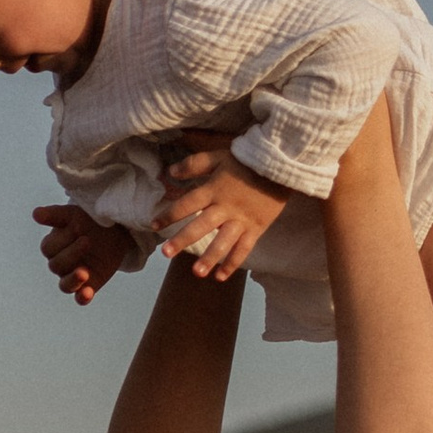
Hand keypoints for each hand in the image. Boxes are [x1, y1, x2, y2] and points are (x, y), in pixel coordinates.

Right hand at [33, 204, 140, 305]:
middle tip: (87, 240)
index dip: (62, 240)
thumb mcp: (73, 214)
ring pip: (65, 286)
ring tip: (84, 273)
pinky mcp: (89, 286)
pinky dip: (82, 297)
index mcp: (53, 246)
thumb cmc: (88, 220)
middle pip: (57, 265)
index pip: (49, 248)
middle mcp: (60, 263)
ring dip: (73, 280)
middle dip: (72, 253)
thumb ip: (54, 215)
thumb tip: (35, 213)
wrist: (114, 230)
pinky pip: (81, 298)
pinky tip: (87, 294)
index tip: (78, 227)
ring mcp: (73, 276)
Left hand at [152, 145, 289, 283]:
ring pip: (223, 242)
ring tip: (196, 274)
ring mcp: (241, 219)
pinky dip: (233, 263)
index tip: (153, 225)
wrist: (280, 166)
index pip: (187, 203)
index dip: (169, 214)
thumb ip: (194, 164)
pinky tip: (221, 277)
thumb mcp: (218, 156)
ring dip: (210, 258)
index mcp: (214, 189)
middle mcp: (226, 207)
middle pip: (201, 225)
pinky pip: (244, 248)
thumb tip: (170, 172)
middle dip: (182, 239)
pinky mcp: (256, 228)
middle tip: (166, 253)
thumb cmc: (246, 161)